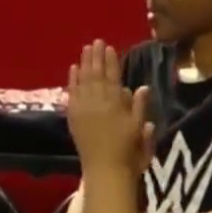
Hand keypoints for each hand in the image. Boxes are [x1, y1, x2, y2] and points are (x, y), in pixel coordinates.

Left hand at [66, 41, 152, 172]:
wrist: (106, 170)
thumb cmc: (129, 152)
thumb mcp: (140, 129)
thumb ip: (139, 106)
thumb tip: (140, 87)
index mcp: (116, 103)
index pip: (113, 77)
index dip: (111, 61)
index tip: (109, 47)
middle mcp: (98, 102)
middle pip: (96, 74)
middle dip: (96, 57)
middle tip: (95, 41)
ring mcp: (83, 109)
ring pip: (83, 80)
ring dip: (84, 63)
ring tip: (85, 49)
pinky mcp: (73, 117)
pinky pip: (71, 93)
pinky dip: (72, 80)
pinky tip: (73, 69)